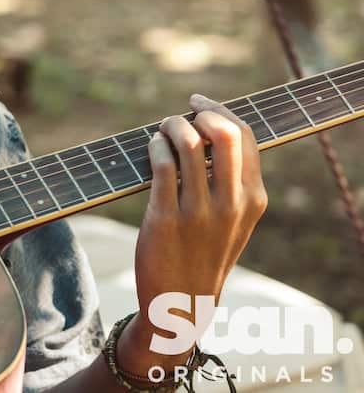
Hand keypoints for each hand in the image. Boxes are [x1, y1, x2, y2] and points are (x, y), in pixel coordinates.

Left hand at [119, 95, 267, 376]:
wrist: (183, 301)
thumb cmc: (205, 251)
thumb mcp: (234, 219)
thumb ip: (232, 180)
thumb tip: (211, 129)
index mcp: (253, 199)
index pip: (246, 137)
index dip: (220, 111)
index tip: (199, 103)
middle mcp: (230, 203)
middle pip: (222, 132)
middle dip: (198, 113)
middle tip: (181, 114)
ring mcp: (198, 211)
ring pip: (187, 142)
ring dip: (170, 126)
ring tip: (162, 130)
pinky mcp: (166, 217)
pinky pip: (161, 164)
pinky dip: (155, 146)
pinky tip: (152, 147)